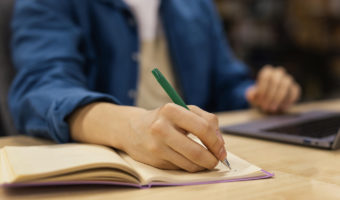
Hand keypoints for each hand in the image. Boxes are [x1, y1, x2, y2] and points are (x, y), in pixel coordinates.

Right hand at [69, 102, 224, 171]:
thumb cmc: (165, 118)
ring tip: (206, 160)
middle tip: (218, 160)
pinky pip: (181, 168)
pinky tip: (190, 160)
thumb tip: (220, 144)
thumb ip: (206, 120)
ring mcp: (156, 146)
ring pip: (190, 163)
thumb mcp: (183, 110)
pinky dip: (191, 166)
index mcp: (171, 110)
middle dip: (213, 159)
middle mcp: (161, 128)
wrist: (132, 128)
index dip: (217, 142)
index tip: (222, 149)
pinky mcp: (155, 160)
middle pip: (197, 150)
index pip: (203, 128)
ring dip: (203, 165)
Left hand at [246, 65, 300, 112]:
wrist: (269, 103)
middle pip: (275, 80)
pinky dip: (288, 100)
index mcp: (267, 72)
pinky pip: (294, 92)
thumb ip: (251, 95)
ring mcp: (288, 80)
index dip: (262, 89)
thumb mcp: (252, 97)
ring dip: (278, 98)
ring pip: (286, 85)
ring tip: (272, 109)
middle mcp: (278, 73)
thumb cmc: (259, 98)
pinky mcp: (295, 88)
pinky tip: (282, 108)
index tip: (259, 101)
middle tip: (265, 107)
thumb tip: (252, 94)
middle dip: (270, 95)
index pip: (265, 77)